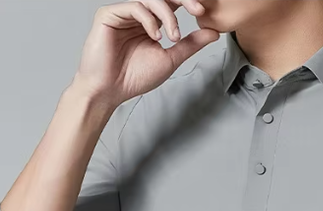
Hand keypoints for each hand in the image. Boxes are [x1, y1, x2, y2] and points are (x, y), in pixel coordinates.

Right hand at [72, 0, 219, 107]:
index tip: (204, 13)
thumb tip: (213, 32)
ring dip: (168, 16)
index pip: (172, 4)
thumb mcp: (170, 59)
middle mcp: (137, 15)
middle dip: (183, 0)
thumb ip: (190, 44)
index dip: (188, 4)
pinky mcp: (109, 14)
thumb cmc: (135, 78)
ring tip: (173, 37)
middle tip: (198, 10)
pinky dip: (150, 20)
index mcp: (151, 23)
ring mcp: (123, 13)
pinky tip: (156, 37)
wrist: (110, 91)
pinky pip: (134, 7)